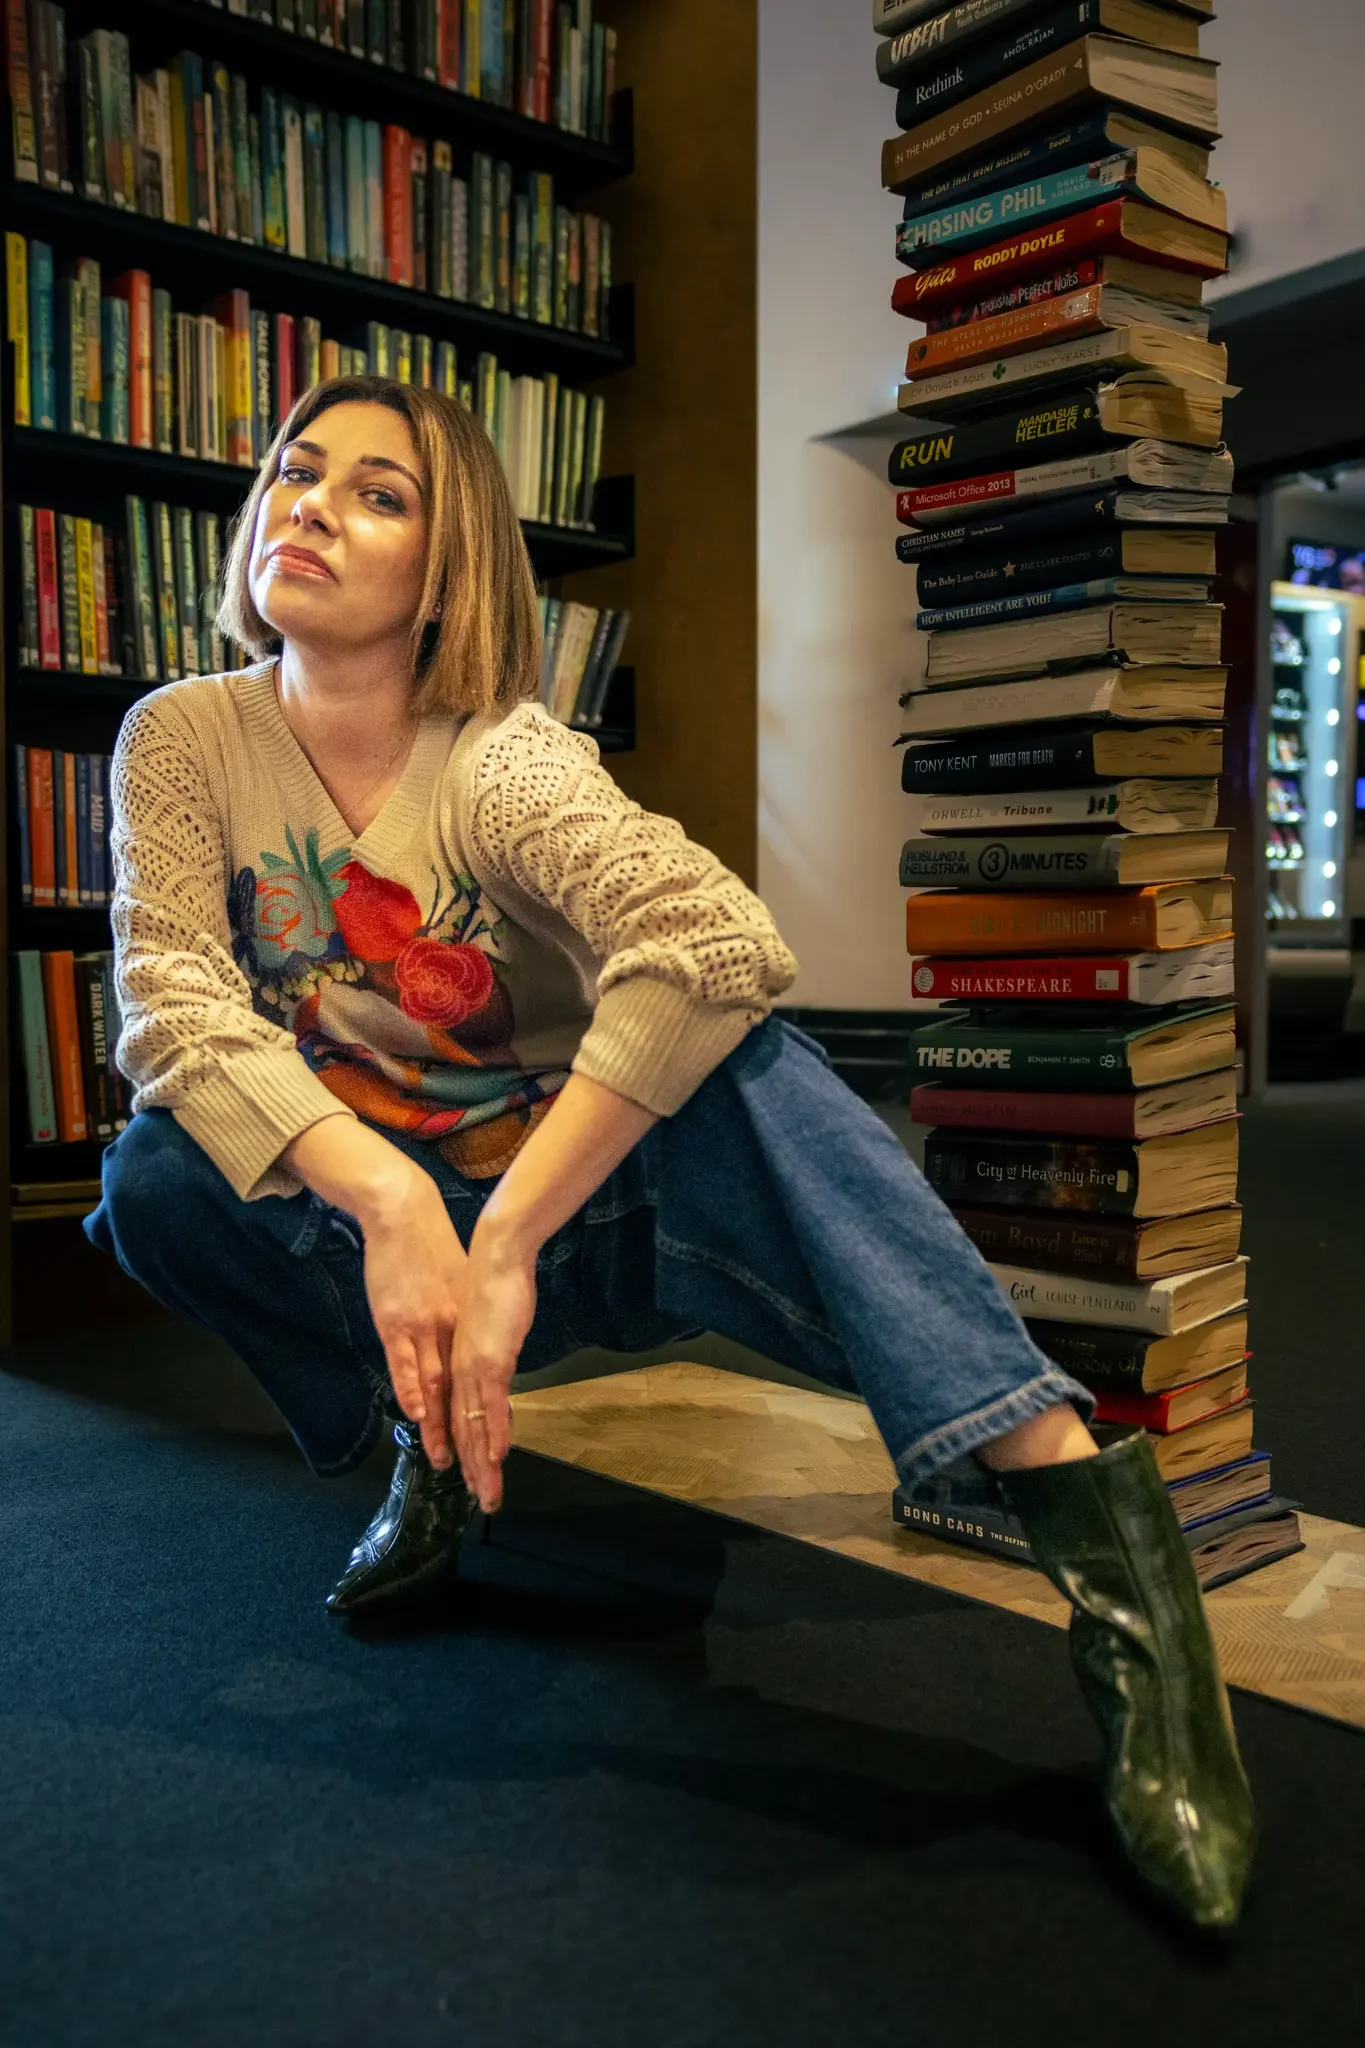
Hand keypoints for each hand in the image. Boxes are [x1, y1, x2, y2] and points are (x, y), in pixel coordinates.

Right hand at [360, 1173, 469, 1472]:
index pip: (482, 1384)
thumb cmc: (433, 1248)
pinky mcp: (397, 1321)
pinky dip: (413, 1390)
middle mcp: (451, 1334)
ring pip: (437, 1389)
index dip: (488, 1422)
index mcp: (467, 1328)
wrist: (407, 1215)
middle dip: (473, 1442)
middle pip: (463, 1396)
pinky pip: (406, 1363)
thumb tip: (474, 1341)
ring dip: (442, 1428)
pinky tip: (418, 1415)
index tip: (495, 1454)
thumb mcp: (459, 1287)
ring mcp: (424, 1328)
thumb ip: (464, 1319)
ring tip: (448, 1464)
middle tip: (482, 1481)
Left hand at [446, 1227, 538, 1514]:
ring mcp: (475, 1370)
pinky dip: (494, 1434)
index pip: (463, 1416)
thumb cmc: (496, 1284)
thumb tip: (500, 1363)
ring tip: (487, 1496)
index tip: (473, 1473)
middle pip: (467, 1431)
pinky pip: (491, 1406)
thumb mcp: (493, 1326)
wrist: (496, 1258)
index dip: (468, 1448)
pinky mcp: (490, 1362)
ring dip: (482, 1465)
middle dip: (475, 1469)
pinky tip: (498, 1459)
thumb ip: (493, 1351)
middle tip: (482, 1500)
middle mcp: (464, 1374)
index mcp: (463, 1366)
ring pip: (475, 1427)